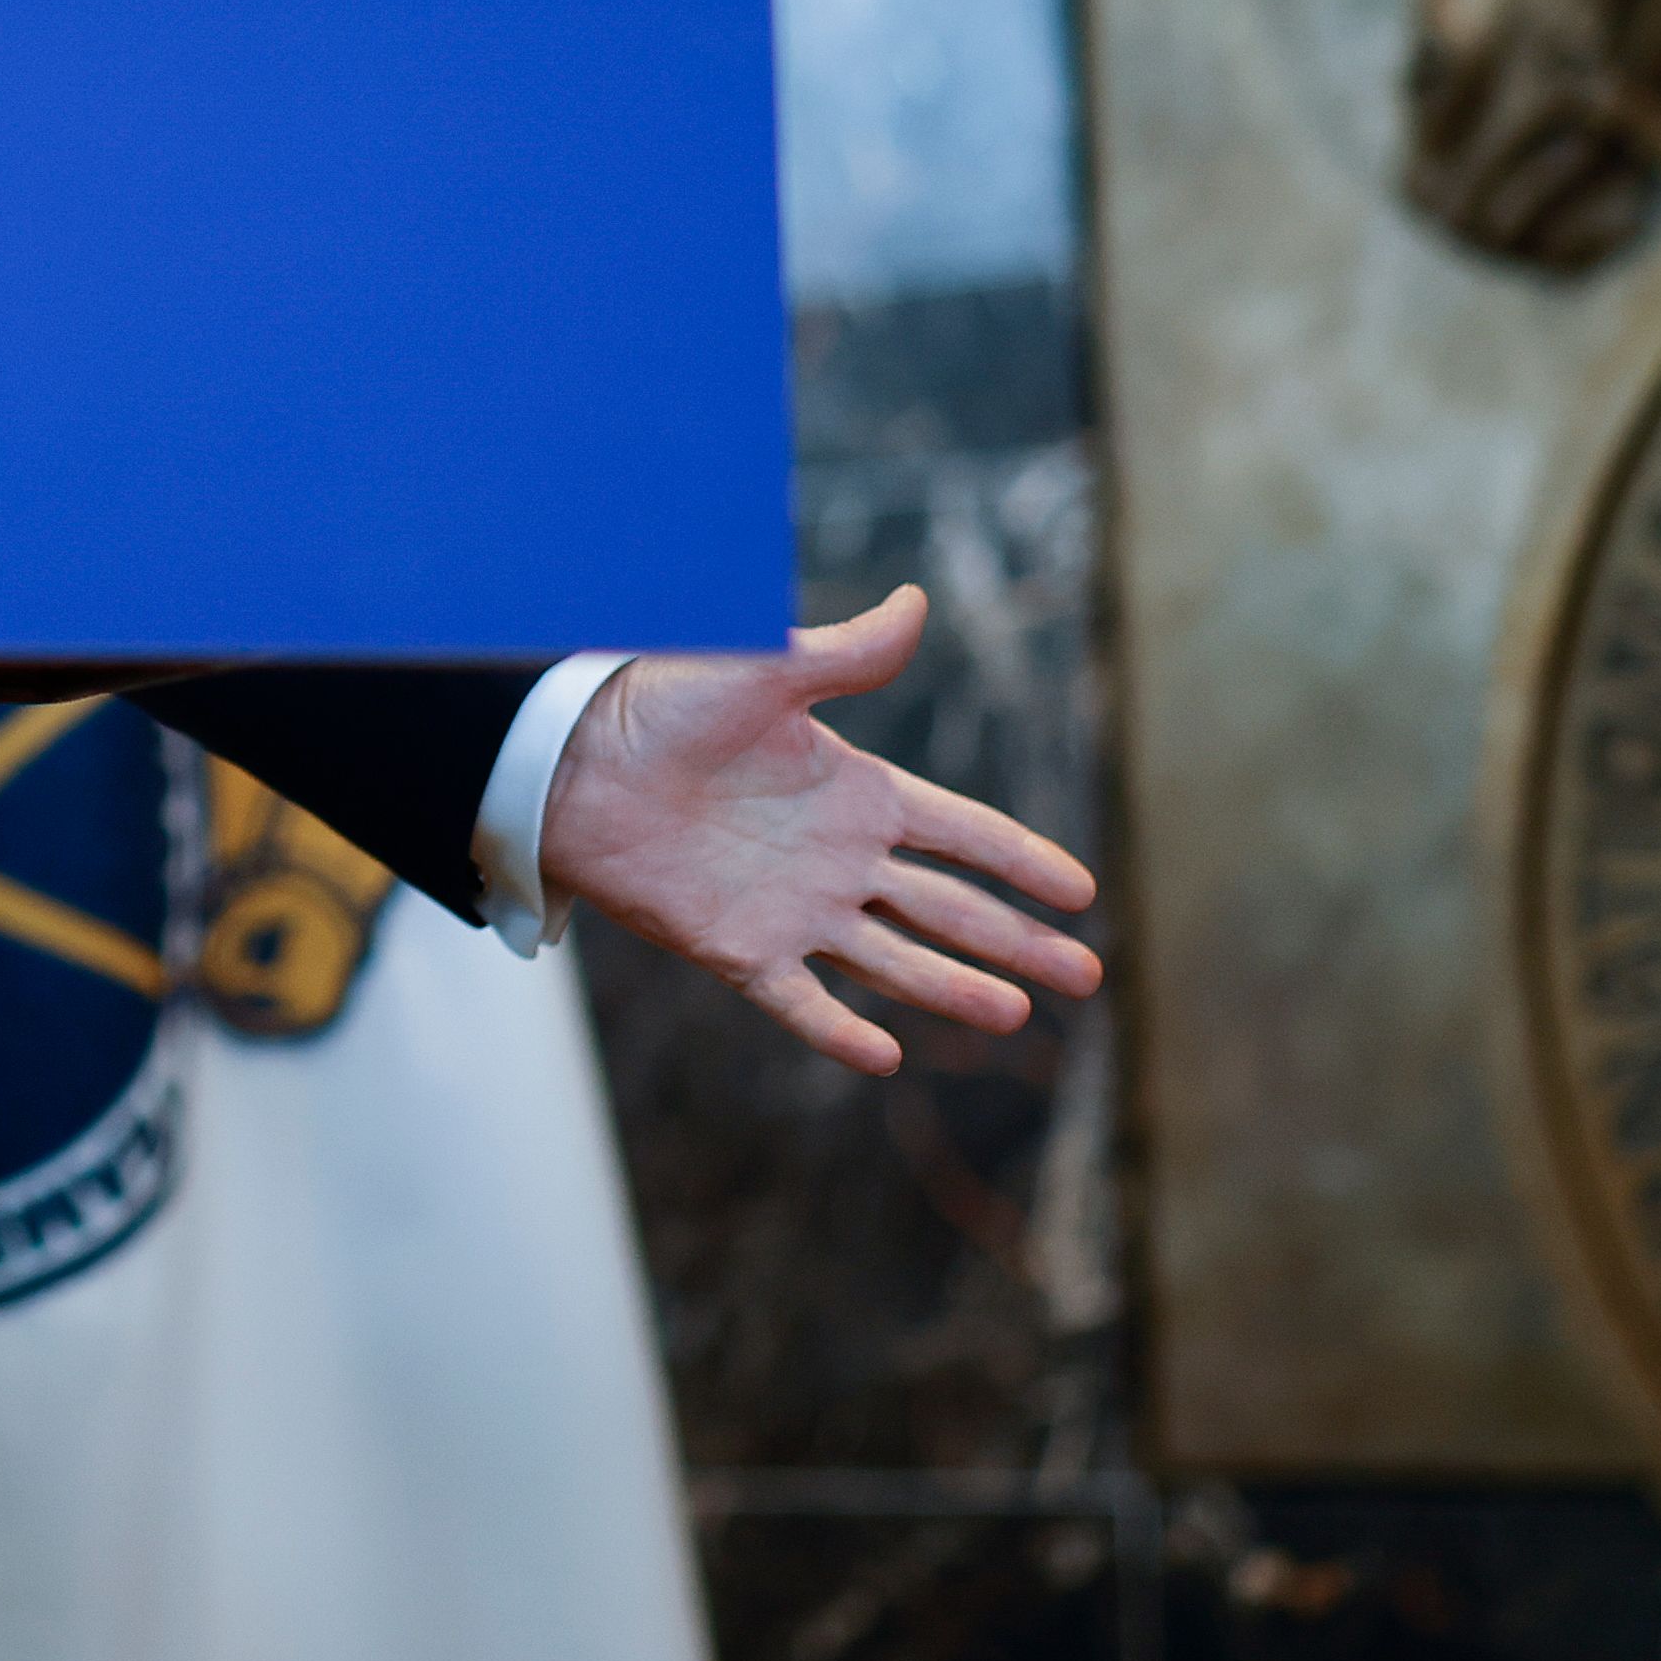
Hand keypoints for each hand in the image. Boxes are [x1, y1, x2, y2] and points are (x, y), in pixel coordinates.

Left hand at [538, 586, 1102, 1079]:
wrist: (574, 758)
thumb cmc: (664, 700)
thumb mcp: (768, 670)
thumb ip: (847, 653)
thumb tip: (914, 601)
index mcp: (857, 792)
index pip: (963, 835)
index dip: (1023, 862)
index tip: (1083, 892)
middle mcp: (838, 859)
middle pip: (949, 909)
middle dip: (1019, 941)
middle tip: (1087, 976)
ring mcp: (794, 909)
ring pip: (894, 961)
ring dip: (954, 988)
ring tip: (1014, 1015)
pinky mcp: (738, 950)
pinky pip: (800, 1001)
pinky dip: (839, 1032)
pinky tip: (887, 1059)